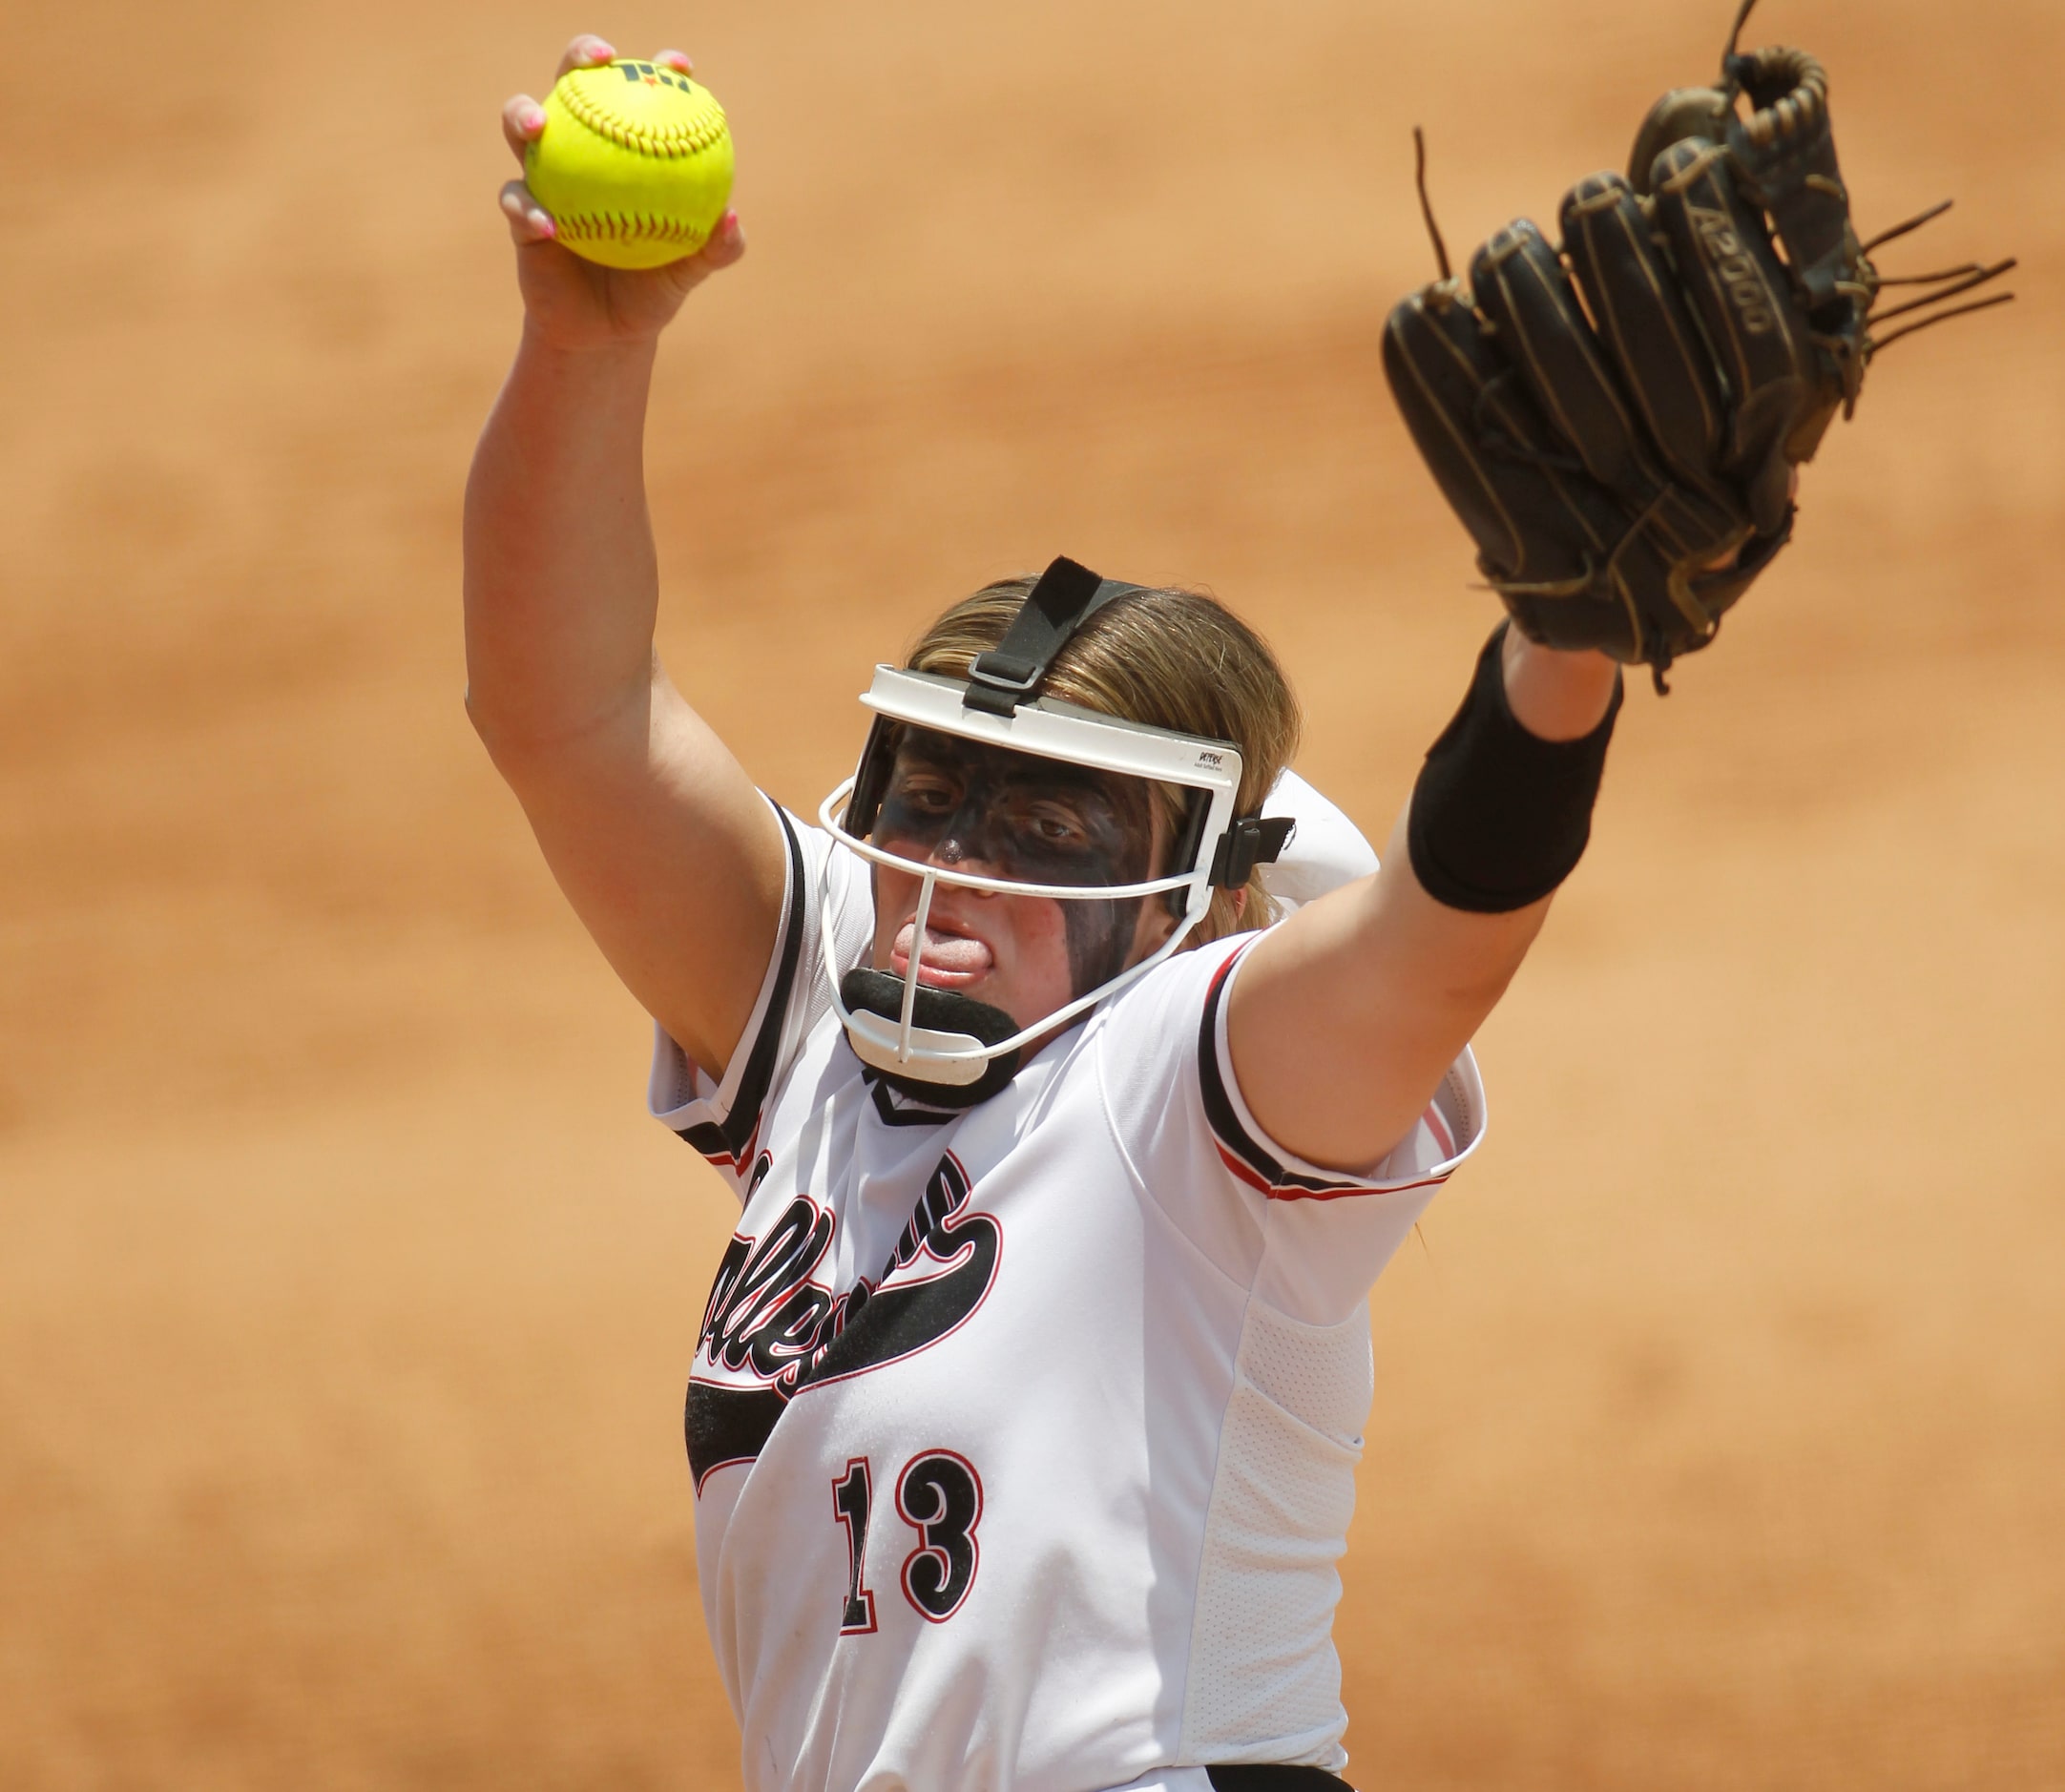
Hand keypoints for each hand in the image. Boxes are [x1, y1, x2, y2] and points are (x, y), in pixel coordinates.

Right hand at [497, 36, 746, 350]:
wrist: (607, 332)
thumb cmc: (652, 289)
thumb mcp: (689, 272)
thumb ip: (716, 247)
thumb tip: (731, 217)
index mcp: (626, 150)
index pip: (639, 96)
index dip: (658, 70)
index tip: (679, 66)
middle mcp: (581, 151)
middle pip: (572, 84)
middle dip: (580, 56)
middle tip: (600, 60)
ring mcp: (544, 177)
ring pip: (520, 127)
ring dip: (524, 116)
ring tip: (539, 126)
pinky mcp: (520, 213)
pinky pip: (517, 204)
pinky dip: (529, 211)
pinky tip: (549, 226)